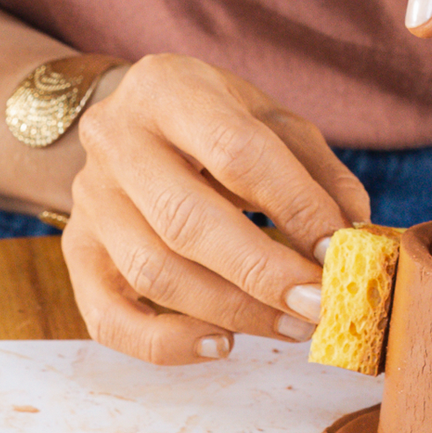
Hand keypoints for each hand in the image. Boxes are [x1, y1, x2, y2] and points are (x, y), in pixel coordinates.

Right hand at [62, 55, 370, 363]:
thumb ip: (315, 170)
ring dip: (232, 310)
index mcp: (167, 88)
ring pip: (153, 272)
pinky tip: (221, 344)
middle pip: (185, 219)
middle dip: (262, 272)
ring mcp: (89, 198)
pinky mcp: (76, 251)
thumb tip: (355, 233)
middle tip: (320, 305)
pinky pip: (109, 318)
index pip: (234, 150)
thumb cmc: (212, 123)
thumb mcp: (268, 120)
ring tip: (292, 325)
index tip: (341, 251)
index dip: (294, 206)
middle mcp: (115, 139)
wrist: (129, 123)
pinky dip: (167, 344)